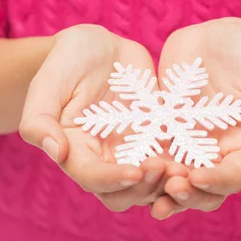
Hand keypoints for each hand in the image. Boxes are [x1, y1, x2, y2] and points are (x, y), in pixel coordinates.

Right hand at [19, 24, 169, 211]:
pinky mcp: (156, 138)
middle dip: (145, 188)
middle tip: (166, 169)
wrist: (98, 47)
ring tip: (186, 168)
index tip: (135, 171)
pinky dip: (185, 164)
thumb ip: (39, 119)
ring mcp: (132, 151)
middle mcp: (103, 159)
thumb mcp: (48, 83)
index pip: (91, 178)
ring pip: (151, 185)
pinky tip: (200, 155)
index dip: (113, 180)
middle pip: (123, 193)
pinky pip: (172, 160)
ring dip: (168, 183)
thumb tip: (56, 152)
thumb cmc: (67, 61)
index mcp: (74, 151)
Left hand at [150, 17, 240, 217]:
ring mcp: (187, 144)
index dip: (218, 181)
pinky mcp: (163, 131)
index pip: (234, 177)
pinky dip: (140, 162)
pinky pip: (150, 151)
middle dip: (187, 194)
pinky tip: (125, 164)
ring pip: (173, 177)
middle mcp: (216, 154)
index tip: (198, 177)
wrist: (221, 38)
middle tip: (170, 188)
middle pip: (202, 188)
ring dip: (160, 187)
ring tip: (145, 186)